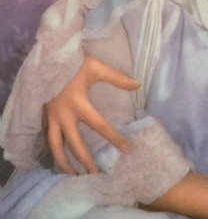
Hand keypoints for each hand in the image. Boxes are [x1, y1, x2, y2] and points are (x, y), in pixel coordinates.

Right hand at [44, 53, 139, 174]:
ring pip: (56, 147)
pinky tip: (61, 159)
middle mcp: (64, 114)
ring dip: (64, 162)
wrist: (49, 57)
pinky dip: (55, 152)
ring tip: (74, 175)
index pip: (100, 126)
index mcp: (79, 103)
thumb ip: (118, 78)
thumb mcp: (97, 67)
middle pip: (75, 144)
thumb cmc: (75, 62)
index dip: (115, 138)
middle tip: (97, 174)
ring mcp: (51, 117)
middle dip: (86, 161)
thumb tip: (138, 84)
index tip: (127, 150)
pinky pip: (49, 139)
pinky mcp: (44, 117)